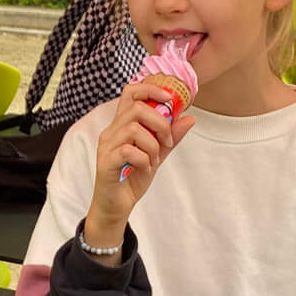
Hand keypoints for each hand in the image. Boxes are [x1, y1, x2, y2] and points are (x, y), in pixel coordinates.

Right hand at [83, 82, 196, 249]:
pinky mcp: (105, 162)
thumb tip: (189, 118)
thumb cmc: (133, 178)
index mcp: (122, 125)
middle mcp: (112, 131)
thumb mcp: (157, 154)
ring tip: (155, 159)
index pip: (131, 92)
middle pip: (137, 108)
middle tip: (167, 142)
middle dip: (161, 123)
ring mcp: (107, 146)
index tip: (169, 99)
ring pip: (134, 129)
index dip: (151, 89)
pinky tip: (145, 168)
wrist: (117, 206)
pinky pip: (128, 151)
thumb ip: (170, 136)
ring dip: (153, 145)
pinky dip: (144, 159)